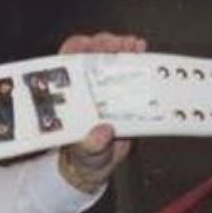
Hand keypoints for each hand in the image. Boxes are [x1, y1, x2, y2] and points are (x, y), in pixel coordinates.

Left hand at [56, 32, 146, 192]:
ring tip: (135, 47)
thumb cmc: (81, 156)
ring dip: (124, 50)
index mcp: (69, 96)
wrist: (97, 168)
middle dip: (107, 44)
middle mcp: (86, 88)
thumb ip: (90, 145)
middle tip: (120, 45)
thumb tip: (101, 133)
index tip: (92, 45)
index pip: (68, 61)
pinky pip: (133, 75)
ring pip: (113, 60)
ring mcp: (105, 90)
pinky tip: (144, 54)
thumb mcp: (83, 153)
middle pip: (92, 55)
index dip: (78, 49)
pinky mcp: (125, 97)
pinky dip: (140, 63)